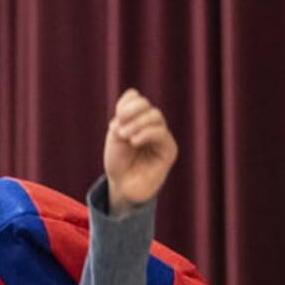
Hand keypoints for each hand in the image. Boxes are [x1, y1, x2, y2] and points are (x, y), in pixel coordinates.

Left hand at [103, 89, 177, 213]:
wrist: (124, 187)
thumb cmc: (119, 162)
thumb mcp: (115, 137)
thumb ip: (123, 122)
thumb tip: (133, 115)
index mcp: (137, 119)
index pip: (135, 98)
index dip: (125, 104)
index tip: (116, 119)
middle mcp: (151, 125)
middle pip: (146, 105)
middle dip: (131, 113)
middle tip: (119, 131)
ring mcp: (162, 137)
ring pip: (155, 116)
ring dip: (137, 124)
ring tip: (125, 137)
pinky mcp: (169, 150)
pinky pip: (161, 133)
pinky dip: (146, 133)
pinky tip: (134, 141)